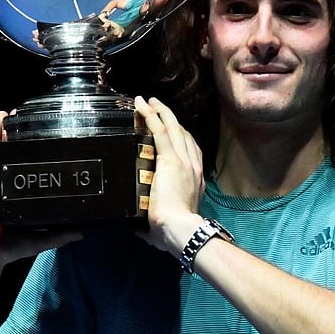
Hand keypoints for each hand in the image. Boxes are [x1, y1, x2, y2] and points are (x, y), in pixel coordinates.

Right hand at [0, 110, 82, 273]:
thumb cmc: (6, 250)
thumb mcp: (37, 239)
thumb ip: (58, 234)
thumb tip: (83, 231)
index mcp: (10, 195)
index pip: (19, 167)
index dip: (25, 150)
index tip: (35, 133)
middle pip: (1, 156)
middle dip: (8, 135)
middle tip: (18, 116)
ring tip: (3, 116)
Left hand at [133, 96, 204, 252]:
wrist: (180, 230)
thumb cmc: (172, 232)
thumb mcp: (164, 224)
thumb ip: (152, 223)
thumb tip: (140, 229)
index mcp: (195, 180)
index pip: (190, 151)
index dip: (180, 137)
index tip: (170, 130)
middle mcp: (193, 166)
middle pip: (182, 134)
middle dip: (170, 119)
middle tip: (157, 107)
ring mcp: (183, 161)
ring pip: (173, 128)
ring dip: (160, 111)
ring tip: (149, 100)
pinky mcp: (170, 159)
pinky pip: (160, 131)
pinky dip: (151, 115)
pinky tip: (143, 105)